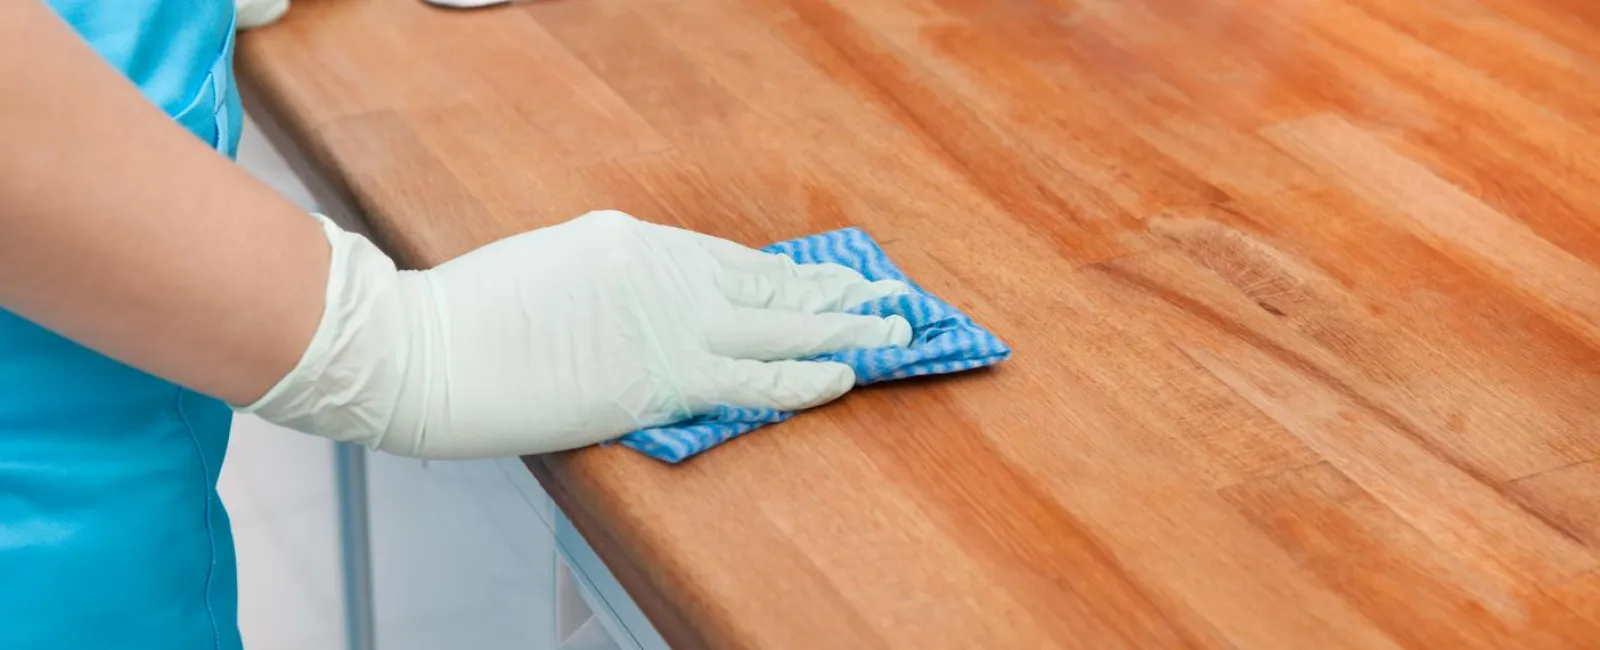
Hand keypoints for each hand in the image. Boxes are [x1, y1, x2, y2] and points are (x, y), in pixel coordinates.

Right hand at [241, 210, 911, 458]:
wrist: (418, 349)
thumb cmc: (464, 322)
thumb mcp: (549, 276)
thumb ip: (611, 290)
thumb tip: (650, 319)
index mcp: (631, 240)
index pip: (728, 262)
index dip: (781, 279)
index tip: (818, 283)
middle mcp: (662, 268)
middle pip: (768, 283)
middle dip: (832, 294)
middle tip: (885, 296)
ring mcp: (666, 317)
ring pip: (779, 322)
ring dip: (842, 327)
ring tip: (892, 330)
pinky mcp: (661, 373)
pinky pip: (754, 376)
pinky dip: (805, 375)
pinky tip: (845, 373)